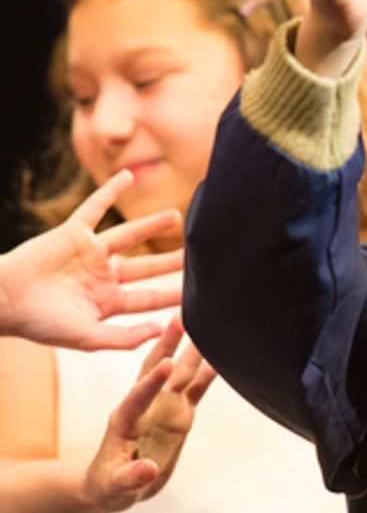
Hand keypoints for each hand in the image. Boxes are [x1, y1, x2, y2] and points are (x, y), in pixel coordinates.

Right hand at [0, 171, 182, 350]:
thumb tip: (162, 331)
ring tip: (176, 215)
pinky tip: (127, 175)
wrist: (3, 301)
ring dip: (151, 225)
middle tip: (199, 253)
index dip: (174, 296)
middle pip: (146, 267)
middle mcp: (101, 276)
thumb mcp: (87, 337)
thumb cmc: (40, 324)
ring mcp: (88, 253)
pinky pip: (95, 207)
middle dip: (171, 262)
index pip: (149, 298)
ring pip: (128, 235)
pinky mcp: (72, 233)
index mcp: (106, 302)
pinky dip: (110, 190)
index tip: (201, 294)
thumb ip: (124, 338)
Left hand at [82, 316, 216, 512]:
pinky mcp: (179, 412)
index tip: (164, 364)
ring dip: (192, 348)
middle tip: (181, 316)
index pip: (137, 397)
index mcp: (124, 420)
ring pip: (180, 371)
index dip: (150, 382)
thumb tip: (148, 470)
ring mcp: (163, 406)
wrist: (118, 484)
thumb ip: (130, 477)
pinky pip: (197, 387)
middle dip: (168, 343)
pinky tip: (224, 355)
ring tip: (207, 322)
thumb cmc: (109, 486)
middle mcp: (145, 405)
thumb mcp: (114, 488)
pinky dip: (210, 371)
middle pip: (157, 368)